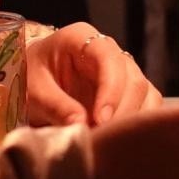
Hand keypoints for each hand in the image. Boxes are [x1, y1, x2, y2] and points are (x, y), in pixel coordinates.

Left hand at [25, 24, 160, 126]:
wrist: (32, 82)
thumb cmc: (31, 78)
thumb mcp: (34, 90)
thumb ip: (56, 105)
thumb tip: (80, 125)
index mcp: (82, 38)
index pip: (109, 59)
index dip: (110, 90)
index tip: (100, 120)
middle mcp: (109, 50)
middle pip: (133, 80)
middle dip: (121, 112)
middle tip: (102, 137)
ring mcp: (122, 70)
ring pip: (145, 94)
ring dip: (131, 120)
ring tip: (107, 140)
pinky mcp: (129, 90)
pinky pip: (147, 106)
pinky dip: (137, 124)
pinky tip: (119, 139)